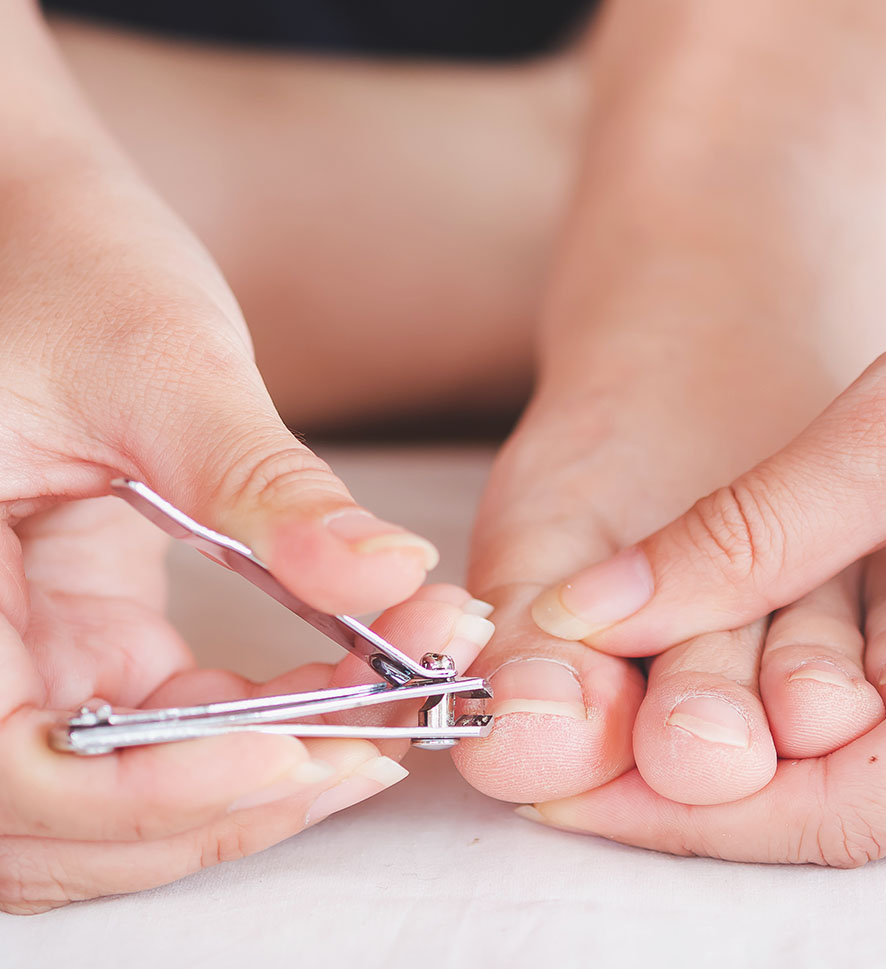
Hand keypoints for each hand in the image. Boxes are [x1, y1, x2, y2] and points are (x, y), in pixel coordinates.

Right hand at [0, 151, 464, 911]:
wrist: (43, 228)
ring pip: (116, 794)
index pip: (11, 761)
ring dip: (249, 784)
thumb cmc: (67, 263)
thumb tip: (390, 577)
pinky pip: (157, 729)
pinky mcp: (78, 636)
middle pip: (69, 813)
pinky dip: (248, 731)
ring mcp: (18, 650)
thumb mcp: (163, 362)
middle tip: (379, 745)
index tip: (303, 754)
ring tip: (382, 725)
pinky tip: (347, 689)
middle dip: (231, 800)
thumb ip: (265, 485)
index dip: (154, 790)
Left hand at [525, 248, 885, 860]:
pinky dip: (799, 704)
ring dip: (746, 752)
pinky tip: (718, 681)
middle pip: (850, 801)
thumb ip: (750, 537)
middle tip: (586, 775)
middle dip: (706, 792)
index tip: (569, 800)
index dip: (686, 814)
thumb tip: (588, 614)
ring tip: (631, 733)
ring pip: (868, 765)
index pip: (842, 810)